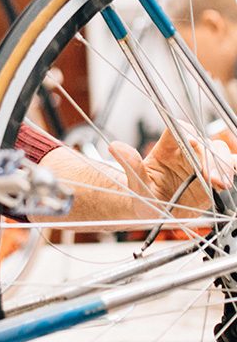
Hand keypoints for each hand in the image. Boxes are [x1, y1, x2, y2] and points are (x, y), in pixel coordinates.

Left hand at [109, 125, 235, 221]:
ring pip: (219, 152)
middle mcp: (185, 153)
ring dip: (223, 164)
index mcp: (165, 148)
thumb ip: (130, 166)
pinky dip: (230, 172)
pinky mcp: (213, 179)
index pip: (179, 129)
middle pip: (203, 141)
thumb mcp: (135, 183)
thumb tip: (115, 147)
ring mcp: (200, 165)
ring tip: (220, 182)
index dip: (187, 133)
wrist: (152, 212)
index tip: (191, 144)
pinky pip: (227, 169)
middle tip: (211, 176)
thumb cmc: (142, 196)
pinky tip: (226, 183)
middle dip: (210, 155)